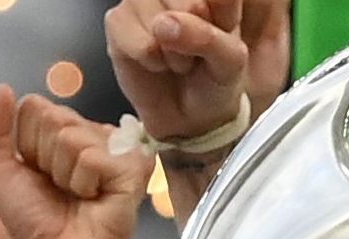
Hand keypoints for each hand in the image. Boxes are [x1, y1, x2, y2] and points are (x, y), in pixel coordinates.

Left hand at [0, 85, 149, 238]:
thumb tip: (3, 89)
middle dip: (45, 160)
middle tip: (58, 190)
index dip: (26, 146)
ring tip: (77, 197)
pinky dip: (84, 182)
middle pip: (53, 118)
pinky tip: (95, 199)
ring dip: (64, 175)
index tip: (36, 177)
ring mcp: (113, 148)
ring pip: (72, 136)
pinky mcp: (133, 165)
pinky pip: (92, 156)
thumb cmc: (33, 225)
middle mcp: (89, 133)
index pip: (33, 107)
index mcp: (59, 132)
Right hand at [105, 0, 248, 143]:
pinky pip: (130, 33)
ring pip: (157, 19)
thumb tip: (164, 24)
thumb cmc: (213, 79)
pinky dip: (146, 57)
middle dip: (191, 39)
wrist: (188, 117)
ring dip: (168, 51)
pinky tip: (154, 61)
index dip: (217, 23)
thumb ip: (207, 37)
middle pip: (186, 3)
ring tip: (173, 59)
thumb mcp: (229, 60)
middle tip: (192, 54)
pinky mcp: (118, 19)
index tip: (219, 38)